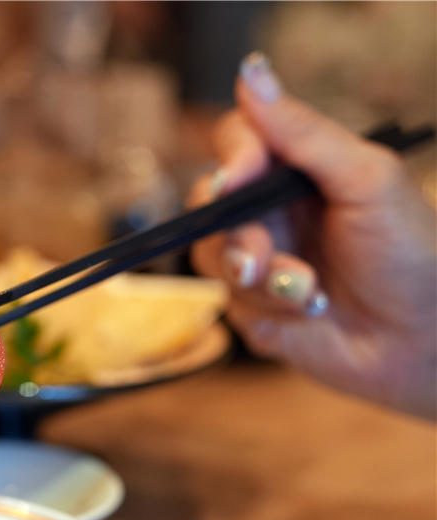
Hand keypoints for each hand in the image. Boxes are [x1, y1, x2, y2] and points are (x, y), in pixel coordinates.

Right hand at [190, 52, 435, 419]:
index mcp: (298, 172)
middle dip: (237, 232)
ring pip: (213, 256)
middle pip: (211, 203)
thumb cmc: (411, 254)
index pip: (238, 143)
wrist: (424, 340)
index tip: (236, 178)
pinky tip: (311, 311)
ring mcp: (260, 261)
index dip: (230, 158)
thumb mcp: (366, 181)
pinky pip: (232, 303)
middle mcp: (272, 212)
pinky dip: (272, 309)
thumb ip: (304, 132)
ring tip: (307, 290)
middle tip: (259, 259)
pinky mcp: (254, 309)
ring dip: (260, 277)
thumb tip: (251, 73)